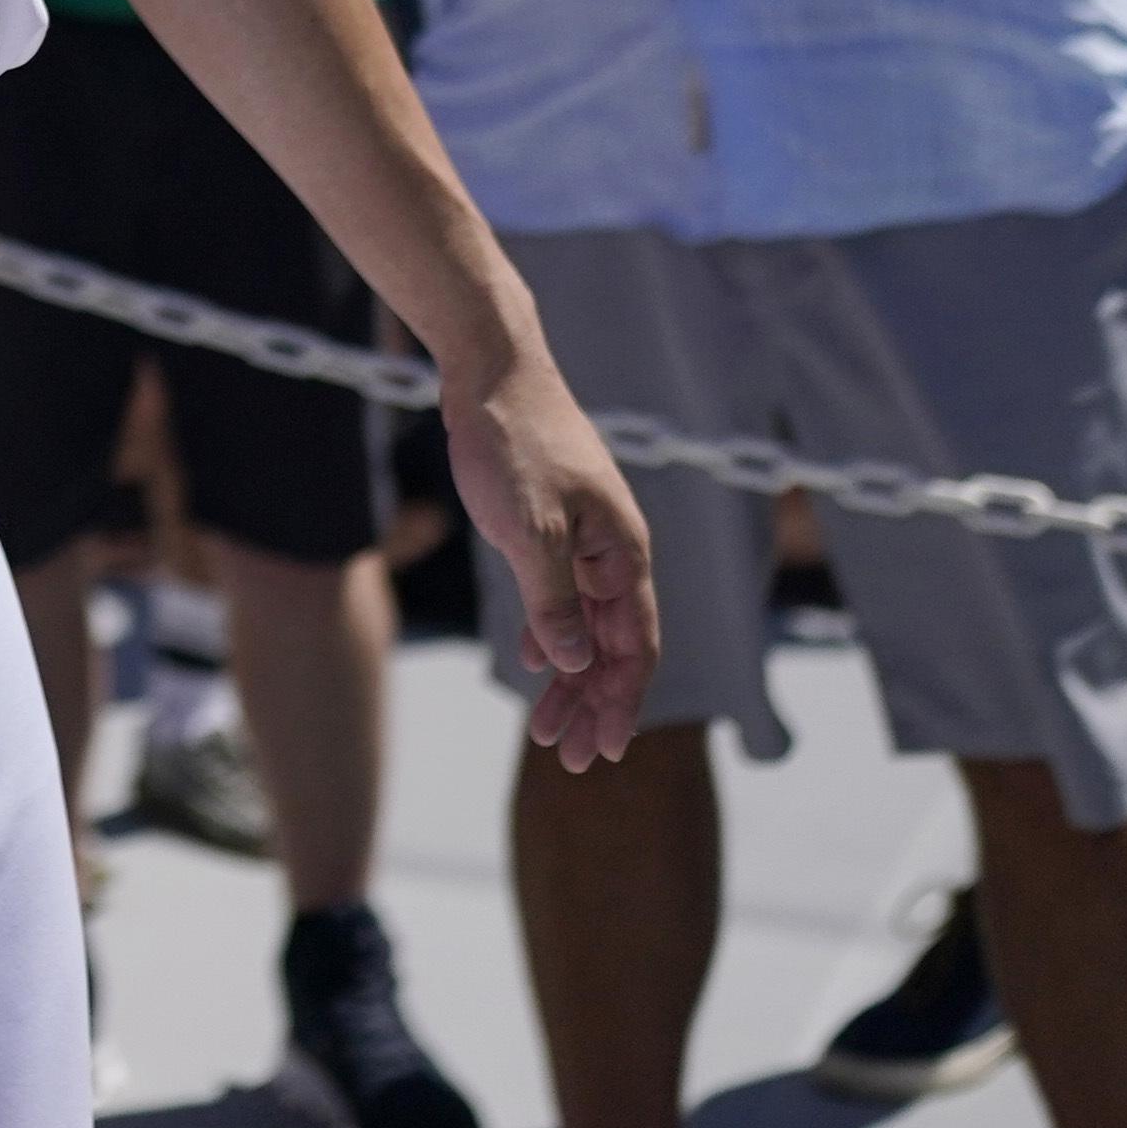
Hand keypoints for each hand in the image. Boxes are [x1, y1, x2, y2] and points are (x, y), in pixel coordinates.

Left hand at [442, 339, 660, 767]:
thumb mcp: (528, 529)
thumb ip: (551, 600)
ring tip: (544, 727)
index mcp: (623, 554)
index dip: (622, 703)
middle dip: (594, 705)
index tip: (604, 751)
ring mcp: (584, 539)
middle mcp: (613, 551)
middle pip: (614, 647)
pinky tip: (529, 660)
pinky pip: (563, 596)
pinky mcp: (553, 525)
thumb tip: (572, 664)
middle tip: (568, 758)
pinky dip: (550, 633)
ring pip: (586, 625)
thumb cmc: (512, 441)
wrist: (491, 369)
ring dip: (569, 677)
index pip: (636, 647)